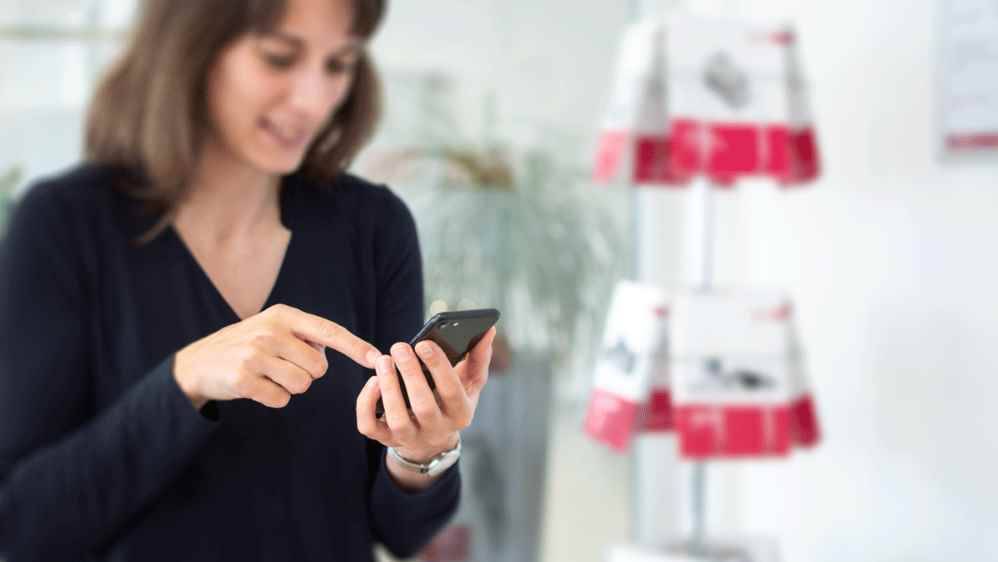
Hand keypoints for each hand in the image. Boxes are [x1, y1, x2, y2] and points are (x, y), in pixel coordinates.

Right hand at [173, 304, 378, 409]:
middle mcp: (270, 330)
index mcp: (283, 315)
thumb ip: (303, 334)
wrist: (197, 364)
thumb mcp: (271, 328)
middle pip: (318, 367)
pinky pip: (281, 399)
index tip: (377, 358)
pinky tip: (256, 387)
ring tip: (268, 376)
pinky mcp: (243, 378)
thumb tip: (334, 349)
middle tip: (281, 367)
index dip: (355, 346)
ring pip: (302, 385)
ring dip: (290, 387)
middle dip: (307, 374)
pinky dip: (273, 398)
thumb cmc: (245, 346)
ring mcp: (255, 354)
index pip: (329, 331)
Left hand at [356, 327, 496, 462]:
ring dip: (389, 387)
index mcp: (460, 414)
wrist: (431, 440)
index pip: (452, 392)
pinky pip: (370, 426)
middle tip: (400, 346)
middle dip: (411, 374)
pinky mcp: (386, 439)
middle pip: (424, 406)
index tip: (424, 343)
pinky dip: (367, 404)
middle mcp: (436, 430)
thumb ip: (478, 358)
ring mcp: (410, 437)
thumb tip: (489, 331)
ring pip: (397, 419)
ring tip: (384, 360)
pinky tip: (372, 381)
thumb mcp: (469, 384)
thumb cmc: (451, 402)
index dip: (438, 368)